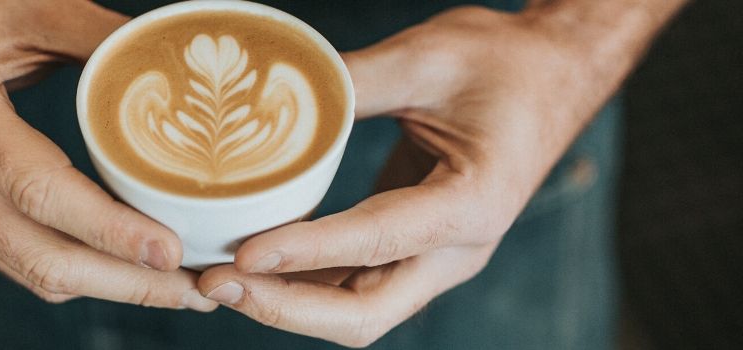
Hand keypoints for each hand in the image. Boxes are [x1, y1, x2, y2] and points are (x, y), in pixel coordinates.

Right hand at [0, 0, 216, 310]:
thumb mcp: (23, 6)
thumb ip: (100, 37)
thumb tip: (179, 69)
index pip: (39, 192)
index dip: (109, 231)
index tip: (171, 253)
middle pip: (37, 255)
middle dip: (123, 283)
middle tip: (194, 289)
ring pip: (28, 268)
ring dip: (105, 285)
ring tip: (173, 287)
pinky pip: (15, 257)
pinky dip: (73, 269)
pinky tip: (121, 267)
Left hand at [198, 2, 683, 345]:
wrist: (552, 76)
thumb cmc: (504, 63)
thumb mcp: (427, 57)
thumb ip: (351, 82)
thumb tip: (267, 100)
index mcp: (472, 205)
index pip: (375, 243)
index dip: (303, 253)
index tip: (241, 256)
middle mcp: (457, 249)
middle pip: (363, 314)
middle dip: (284, 307)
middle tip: (214, 282)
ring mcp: (436, 256)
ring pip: (354, 310)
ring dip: (285, 303)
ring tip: (217, 277)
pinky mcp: (414, 248)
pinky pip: (354, 285)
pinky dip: (303, 283)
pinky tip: (255, 262)